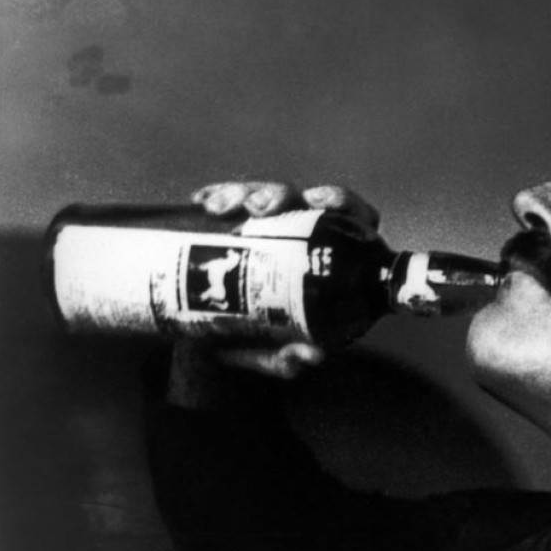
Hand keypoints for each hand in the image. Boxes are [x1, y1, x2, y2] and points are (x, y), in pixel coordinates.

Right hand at [181, 181, 379, 379]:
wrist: (212, 342)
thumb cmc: (259, 342)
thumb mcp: (273, 353)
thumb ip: (289, 357)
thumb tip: (310, 356)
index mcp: (328, 255)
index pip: (350, 216)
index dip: (342, 202)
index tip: (322, 203)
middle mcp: (299, 232)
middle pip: (300, 199)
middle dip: (280, 194)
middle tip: (259, 208)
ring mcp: (265, 224)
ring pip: (261, 195)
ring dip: (243, 193)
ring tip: (221, 208)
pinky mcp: (229, 222)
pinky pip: (225, 199)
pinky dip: (215, 195)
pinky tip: (200, 201)